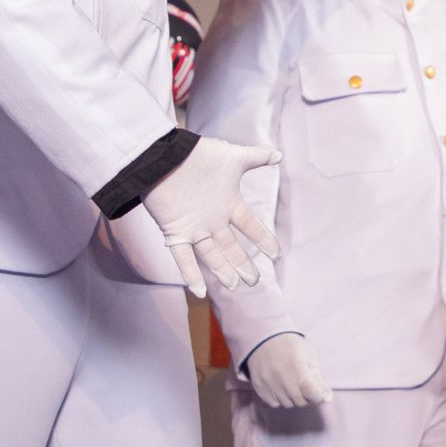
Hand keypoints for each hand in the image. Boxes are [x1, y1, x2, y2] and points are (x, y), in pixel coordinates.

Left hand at [141, 136, 279, 296]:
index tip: (276, 255)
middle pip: (231, 247)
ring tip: (235, 286)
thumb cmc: (199, 155)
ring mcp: (195, 227)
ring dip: (223, 271)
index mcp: (228, 204)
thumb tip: (279, 154)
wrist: (166, 156)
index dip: (263, 240)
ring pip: (212, 255)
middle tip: (254, 281)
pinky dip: (190, 274)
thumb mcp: (233, 157)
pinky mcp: (175, 231)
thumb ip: (256, 157)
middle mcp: (213, 220)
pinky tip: (199, 292)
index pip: (251, 226)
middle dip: (243, 264)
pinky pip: (184, 257)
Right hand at [244, 332, 331, 407]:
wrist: (263, 336)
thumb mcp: (308, 356)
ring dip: (292, 398)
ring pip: (286, 404)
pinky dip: (279, 399)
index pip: (312, 393)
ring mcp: (268, 383)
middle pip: (300, 401)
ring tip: (291, 383)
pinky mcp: (258, 387)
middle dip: (306, 397)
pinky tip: (280, 386)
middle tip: (304, 386)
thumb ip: (318, 379)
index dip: (317, 396)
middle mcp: (282, 378)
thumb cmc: (290, 344)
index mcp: (298, 367)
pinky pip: (273, 403)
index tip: (317, 393)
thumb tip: (328, 398)